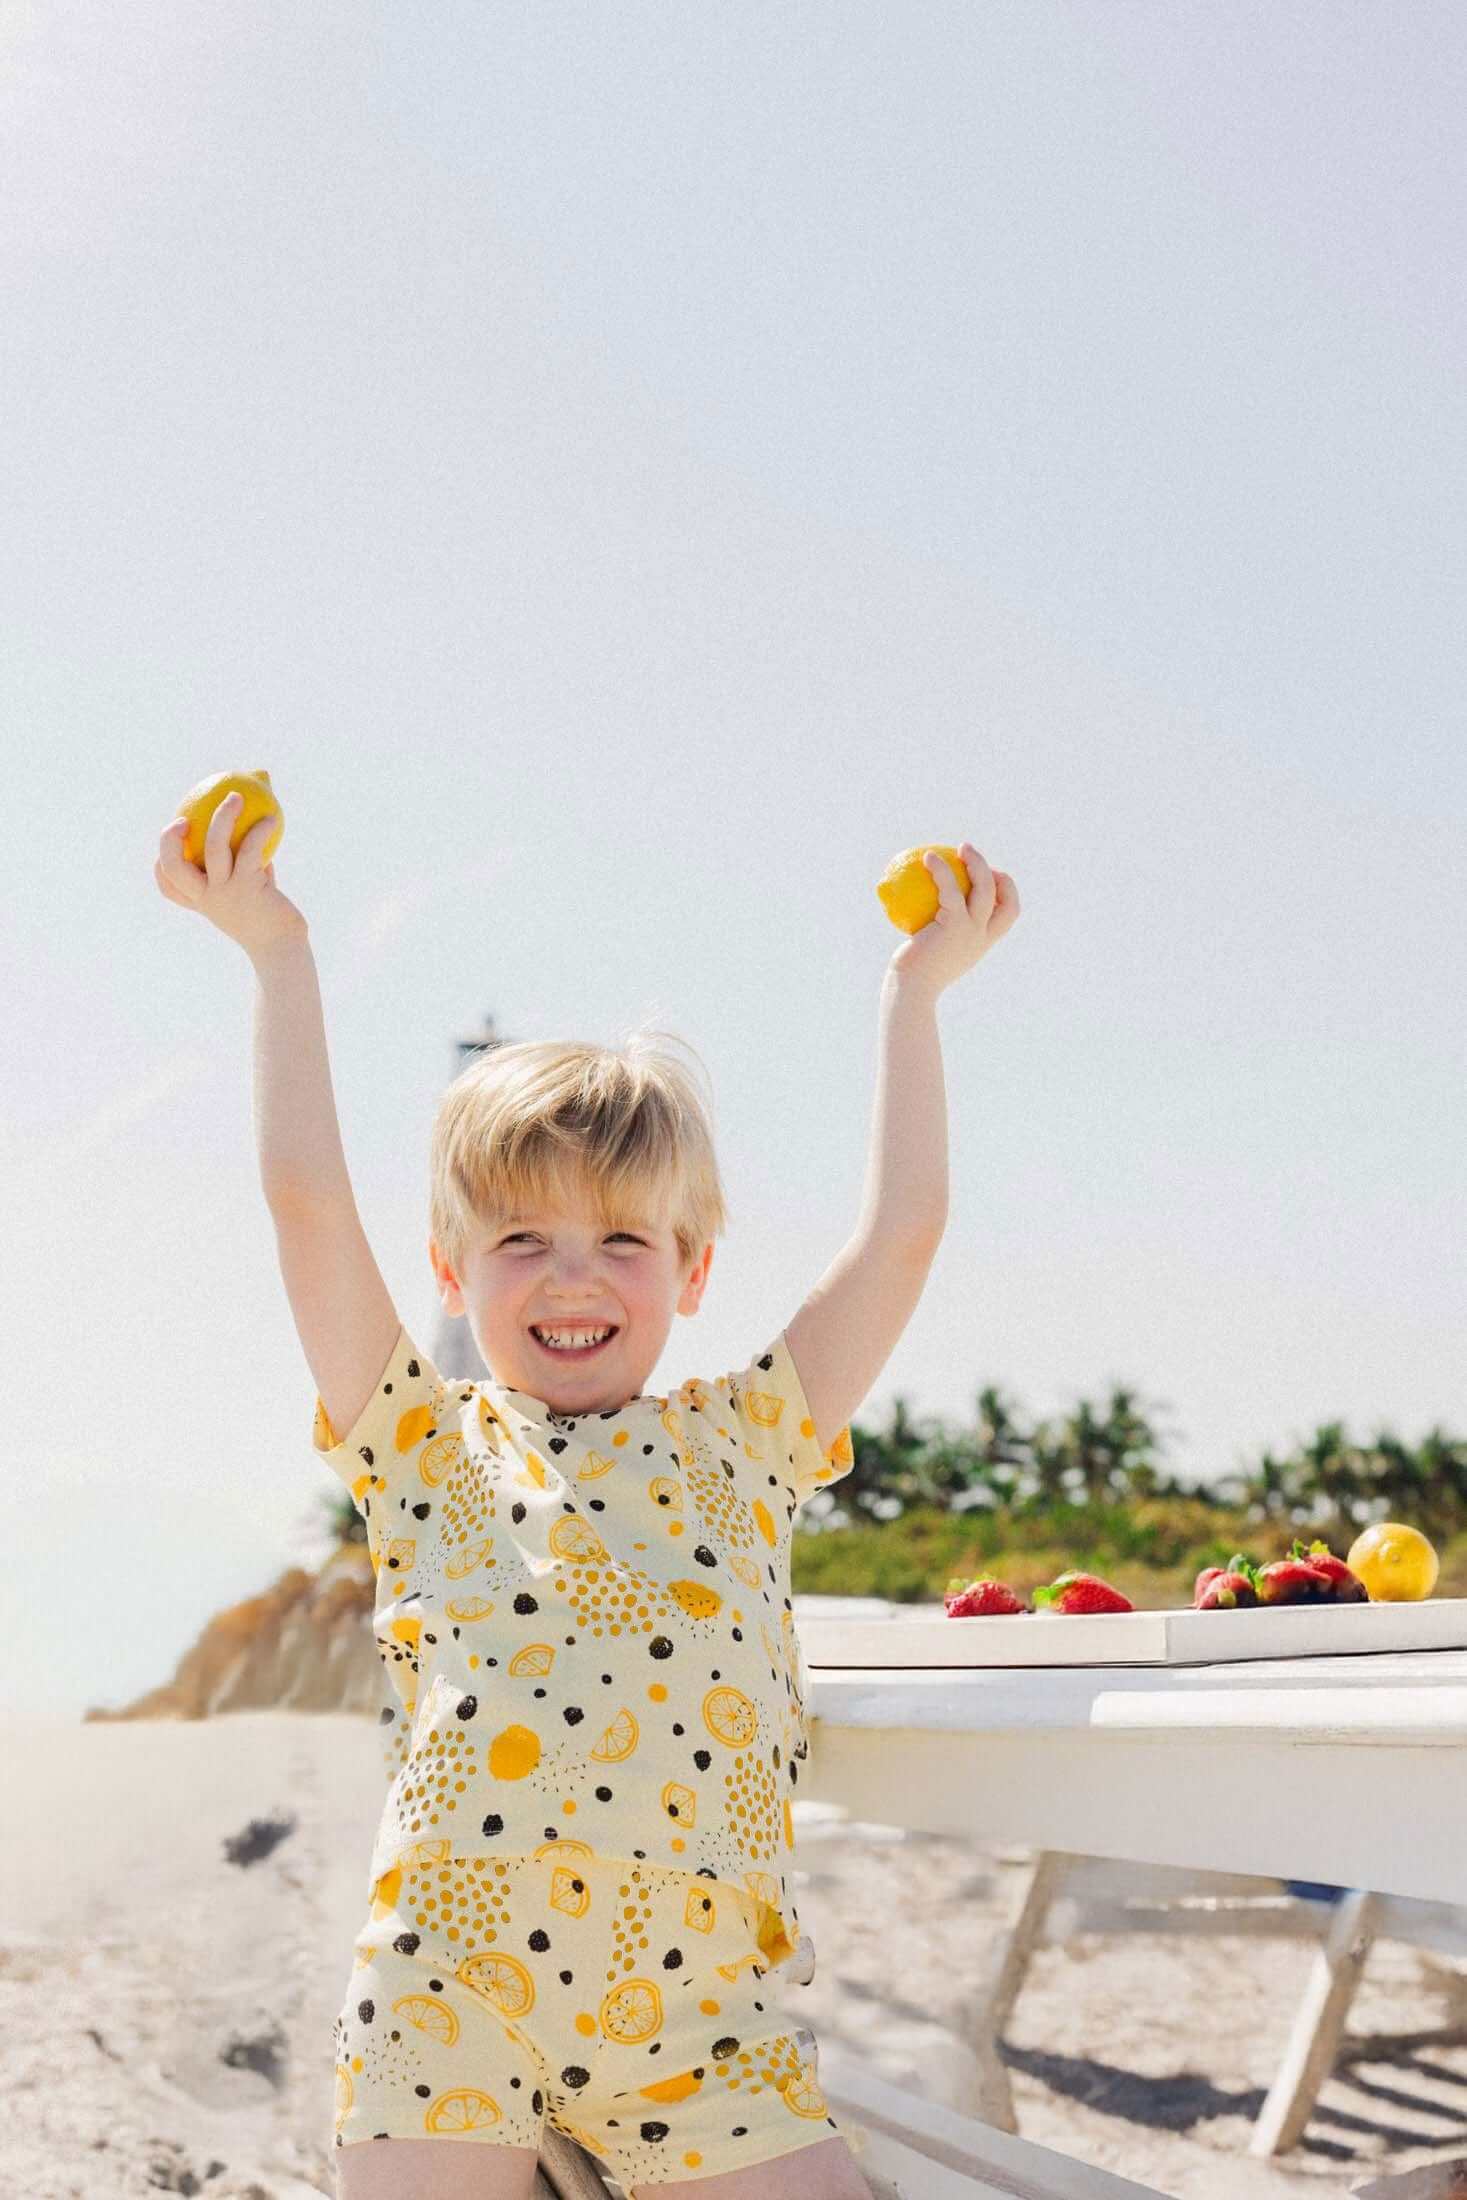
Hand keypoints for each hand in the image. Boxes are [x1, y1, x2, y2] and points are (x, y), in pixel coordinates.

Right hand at [154, 792, 307, 958]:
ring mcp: (224, 892)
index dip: (161, 866)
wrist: (282, 948)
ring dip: (223, 816)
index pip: (168, 886)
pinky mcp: (248, 887)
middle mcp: (206, 897)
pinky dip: (260, 830)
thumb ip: (251, 868)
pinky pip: (249, 849)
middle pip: (172, 865)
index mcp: (201, 902)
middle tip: (186, 818)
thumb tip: (257, 833)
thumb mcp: (253, 895)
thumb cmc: (268, 920)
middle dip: (170, 838)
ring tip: (235, 797)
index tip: (171, 847)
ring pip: (214, 847)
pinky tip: (272, 818)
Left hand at [888, 841, 1019, 994]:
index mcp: (982, 942)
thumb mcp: (930, 951)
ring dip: (976, 862)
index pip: (1008, 914)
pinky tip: (927, 858)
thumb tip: (921, 905)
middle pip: (1003, 896)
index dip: (1006, 890)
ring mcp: (972, 930)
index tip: (991, 874)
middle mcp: (983, 936)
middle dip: (994, 870)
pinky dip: (940, 870)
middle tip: (971, 853)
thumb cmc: (914, 972)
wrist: (911, 989)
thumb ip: (935, 932)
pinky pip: (949, 889)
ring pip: (984, 887)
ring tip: (960, 847)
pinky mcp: (954, 925)